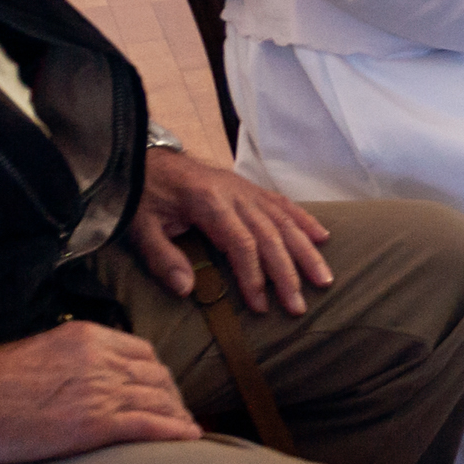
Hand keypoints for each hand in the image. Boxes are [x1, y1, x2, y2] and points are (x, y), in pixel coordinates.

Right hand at [0, 322, 202, 463]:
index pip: (140, 351)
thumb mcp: (39, 352)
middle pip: (155, 374)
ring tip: (187, 427)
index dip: (157, 372)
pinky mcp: (96, 423)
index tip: (162, 387)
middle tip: (178, 410)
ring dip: (177, 414)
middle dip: (172, 394)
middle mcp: (100, 358)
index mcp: (86, 337)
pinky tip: (190, 437)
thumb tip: (84, 376)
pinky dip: (174, 430)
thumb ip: (71, 359)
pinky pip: (149, 424)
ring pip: (157, 398)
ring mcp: (100, 390)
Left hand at [124, 146, 335, 317]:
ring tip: (323, 279)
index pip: (241, 242)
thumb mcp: (140, 226)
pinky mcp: (248, 187)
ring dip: (305, 251)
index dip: (253, 275)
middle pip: (270, 234)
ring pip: (283, 220)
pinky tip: (322, 237)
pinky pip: (283, 203)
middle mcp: (234, 193)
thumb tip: (187, 290)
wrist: (145, 157)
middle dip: (287, 273)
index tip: (260, 306)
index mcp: (208, 201)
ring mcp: (245, 188)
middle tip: (298, 306)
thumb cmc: (142, 195)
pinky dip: (304, 220)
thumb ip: (161, 257)